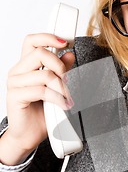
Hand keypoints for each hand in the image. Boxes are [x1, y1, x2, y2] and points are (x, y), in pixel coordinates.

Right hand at [0, 33, 74, 164]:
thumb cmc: (40, 112)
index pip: (32, 41)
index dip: (48, 37)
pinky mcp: (15, 96)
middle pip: (40, 53)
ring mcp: (15, 83)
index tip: (65, 42)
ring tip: (66, 97)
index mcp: (26, 65)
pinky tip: (62, 104)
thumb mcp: (55, 87)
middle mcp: (18, 71)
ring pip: (44, 74)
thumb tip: (69, 54)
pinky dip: (57, 98)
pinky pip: (41, 91)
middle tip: (67, 80)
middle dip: (60, 65)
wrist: (28, 134)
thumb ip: (61, 70)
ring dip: (61, 87)